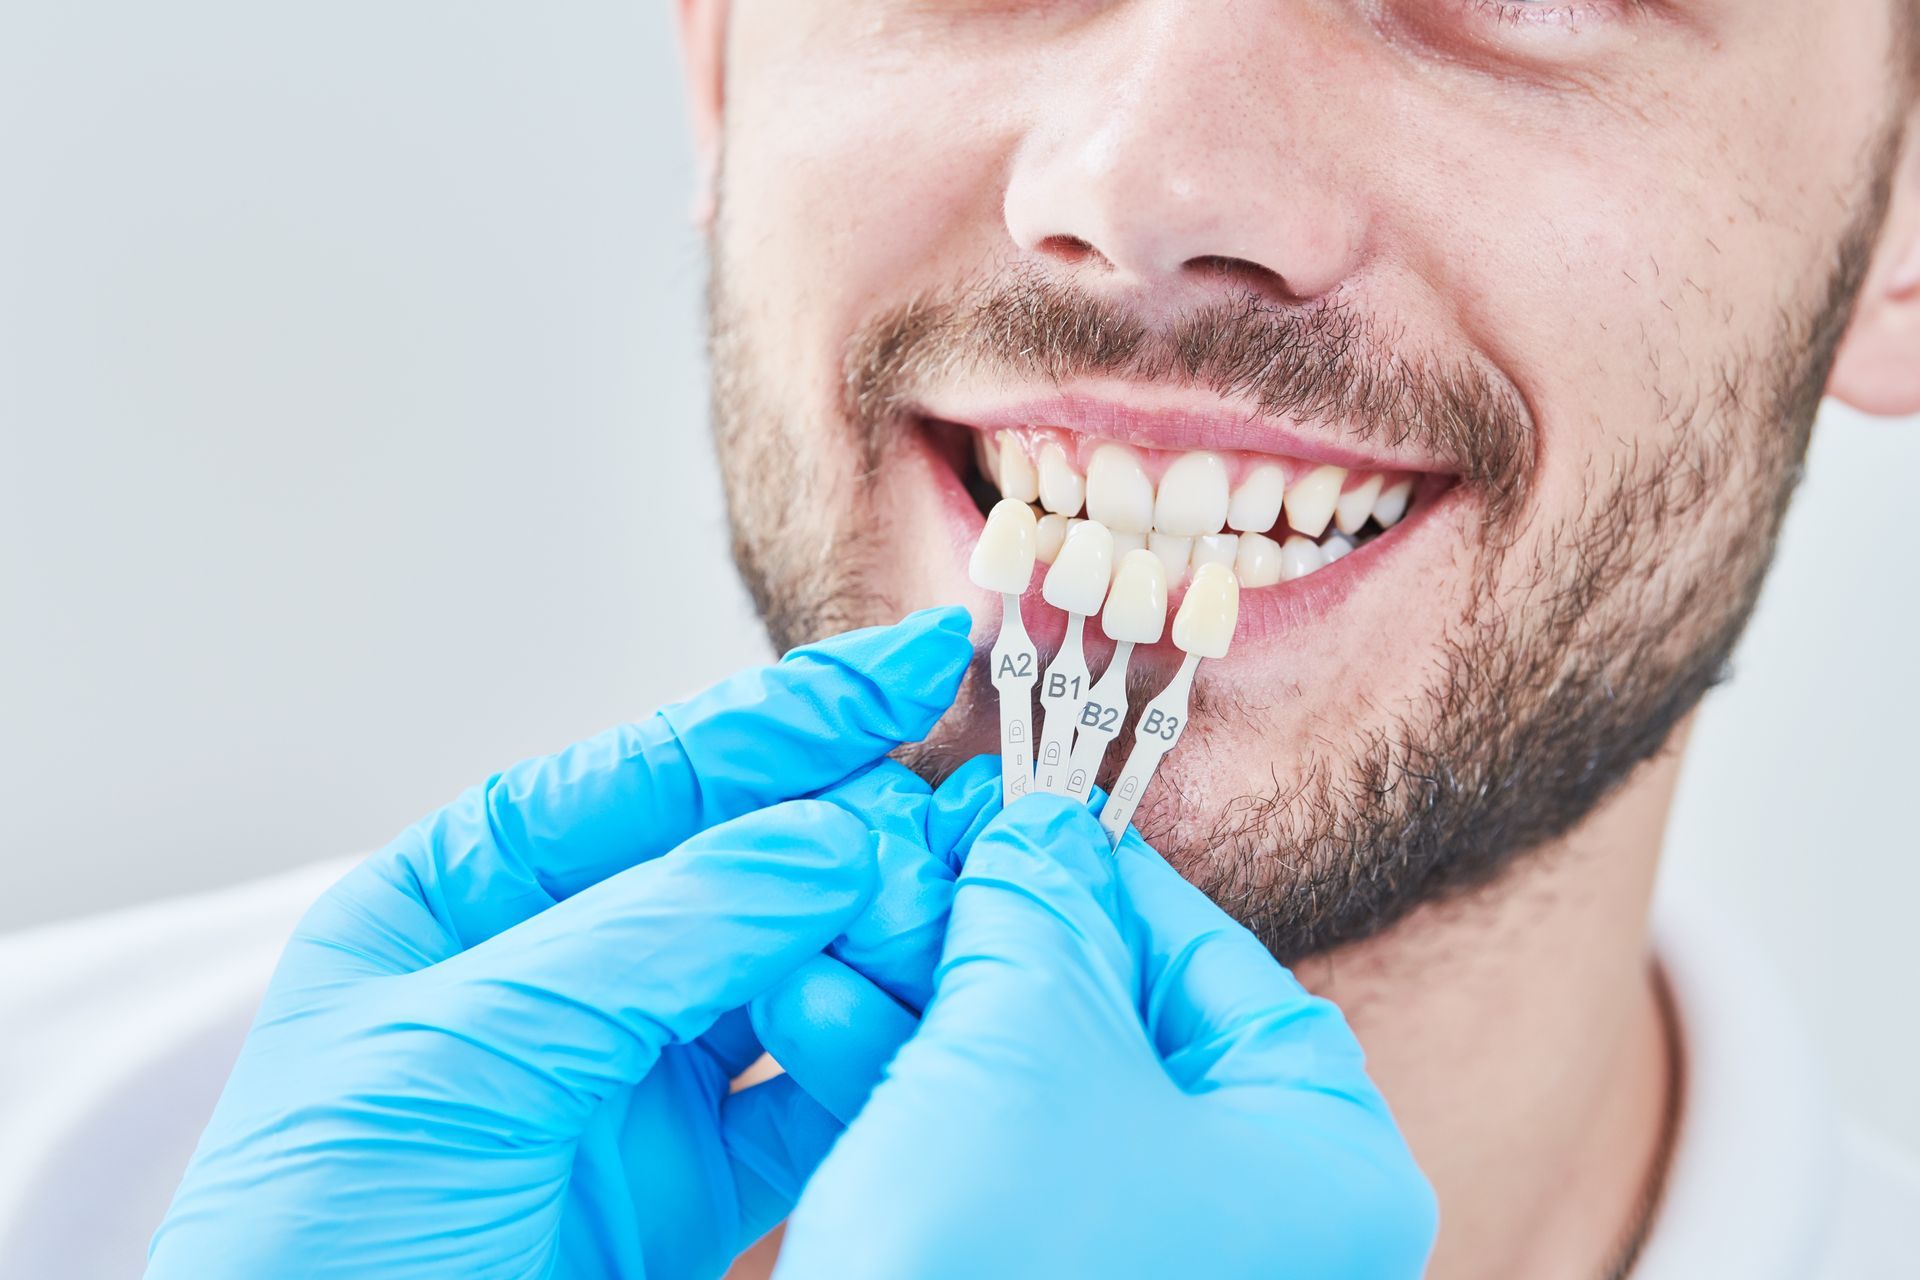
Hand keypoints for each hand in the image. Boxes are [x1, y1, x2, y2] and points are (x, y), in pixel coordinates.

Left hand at [146, 608, 973, 1279]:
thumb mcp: (466, 1051)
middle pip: (738, 860)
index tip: (915, 662)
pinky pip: (806, 1095)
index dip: (790, 714)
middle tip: (965, 804)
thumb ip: (654, 936)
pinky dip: (870, 1056)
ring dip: (876, 934)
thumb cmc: (314, 1240)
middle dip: (852, 824)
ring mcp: (629, 1073)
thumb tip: (826, 841)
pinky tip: (919, 1017)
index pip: (653, 774)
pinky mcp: (688, 1183)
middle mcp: (561, 967)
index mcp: (470, 894)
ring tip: (960, 901)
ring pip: (788, 967)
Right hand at [771, 793, 1438, 1279]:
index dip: (1104, 875)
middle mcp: (1257, 1226)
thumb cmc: (1002, 1266)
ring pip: (1033, 1093)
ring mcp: (1148, 1269)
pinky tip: (816, 1009)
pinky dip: (908, 1086)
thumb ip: (1035, 908)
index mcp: (1323, 1165)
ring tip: (834, 922)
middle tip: (908, 862)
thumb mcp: (1025, 1041)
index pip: (1220, 965)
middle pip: (1115, 1023)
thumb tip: (1032, 830)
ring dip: (924, 999)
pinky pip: (988, 1164)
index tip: (1016, 819)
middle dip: (987, 934)